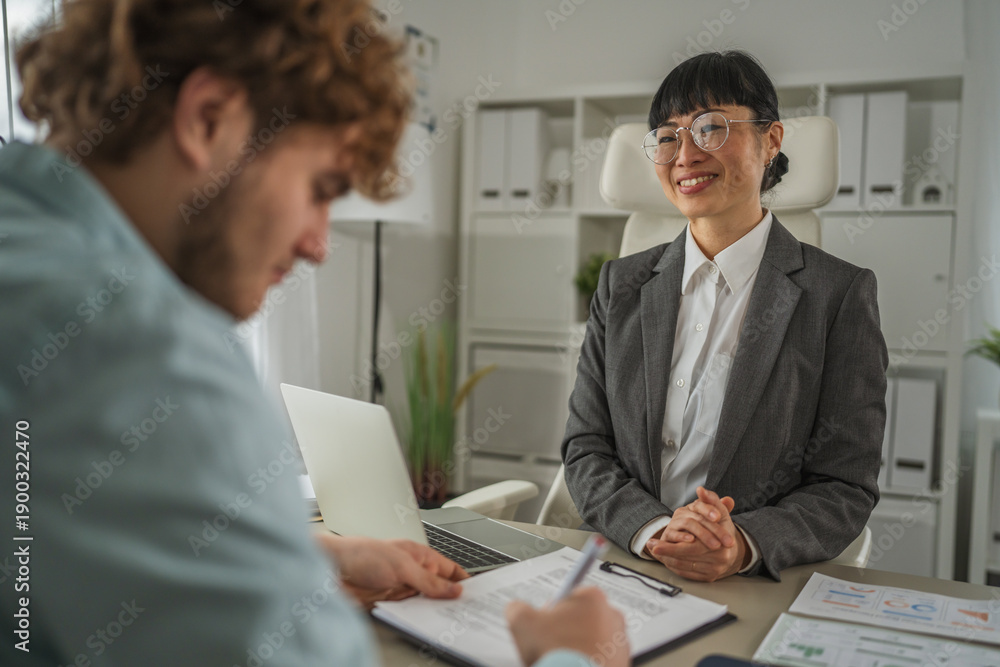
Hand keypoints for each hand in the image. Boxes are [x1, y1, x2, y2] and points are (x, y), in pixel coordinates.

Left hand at [315, 533, 467, 608]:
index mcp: (418, 555)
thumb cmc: (360, 554)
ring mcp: (399, 587)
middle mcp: (410, 571)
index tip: (477, 593)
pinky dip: (416, 618)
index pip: (448, 568)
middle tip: (466, 613)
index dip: (463, 580)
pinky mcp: (388, 602)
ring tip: (448, 622)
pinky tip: (423, 624)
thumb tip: (453, 590)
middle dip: (450, 599)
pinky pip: (408, 613)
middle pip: (437, 588)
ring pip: (424, 602)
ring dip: (433, 611)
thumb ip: (429, 580)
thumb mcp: (402, 566)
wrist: (329, 570)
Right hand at [506, 587, 628, 666]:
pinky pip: (600, 658)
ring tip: (563, 660)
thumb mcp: (522, 623)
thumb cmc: (556, 652)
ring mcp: (620, 640)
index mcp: (592, 597)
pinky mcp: (623, 662)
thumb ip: (517, 608)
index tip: (545, 624)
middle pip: (581, 617)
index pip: (567, 596)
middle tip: (551, 645)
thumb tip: (516, 608)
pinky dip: (588, 662)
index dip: (552, 611)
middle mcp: (612, 615)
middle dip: (566, 629)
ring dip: (578, 647)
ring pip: (592, 638)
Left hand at [645, 487, 748, 581]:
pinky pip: (687, 573)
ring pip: (685, 566)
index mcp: (722, 544)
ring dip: (667, 559)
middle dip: (666, 551)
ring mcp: (714, 570)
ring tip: (653, 550)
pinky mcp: (709, 577)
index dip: (671, 544)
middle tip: (651, 546)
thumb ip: (711, 500)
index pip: (692, 545)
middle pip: (686, 556)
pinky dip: (675, 567)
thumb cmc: (723, 529)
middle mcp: (720, 559)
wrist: (732, 550)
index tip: (654, 541)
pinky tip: (665, 559)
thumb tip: (701, 490)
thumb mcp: (719, 512)